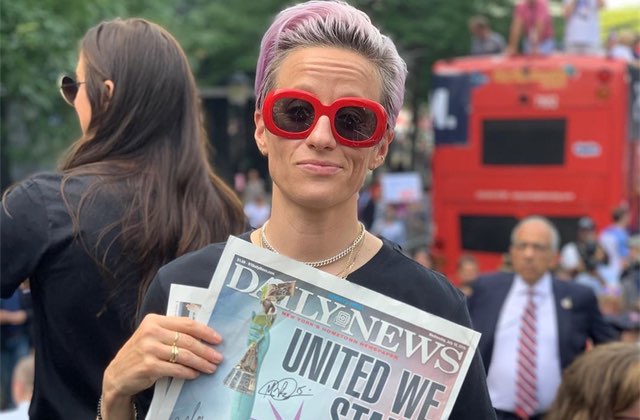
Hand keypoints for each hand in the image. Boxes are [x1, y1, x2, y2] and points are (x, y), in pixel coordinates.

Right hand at [101, 314, 222, 416]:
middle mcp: (151, 332)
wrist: (117, 375)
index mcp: (154, 321)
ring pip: (183, 355)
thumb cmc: (140, 354)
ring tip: (211, 368)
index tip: (218, 339)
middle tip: (218, 357)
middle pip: (187, 340)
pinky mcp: (148, 366)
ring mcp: (148, 349)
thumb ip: (172, 333)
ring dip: (200, 363)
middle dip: (206, 350)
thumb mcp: (153, 337)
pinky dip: (188, 372)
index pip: (186, 323)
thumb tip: (203, 337)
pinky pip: (175, 369)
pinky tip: (195, 374)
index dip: (205, 331)